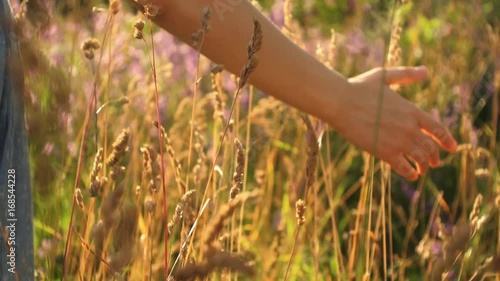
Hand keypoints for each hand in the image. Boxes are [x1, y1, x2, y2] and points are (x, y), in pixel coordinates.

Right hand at [332, 66, 456, 180]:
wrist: (340, 102)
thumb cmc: (359, 88)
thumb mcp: (384, 76)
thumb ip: (406, 74)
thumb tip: (426, 71)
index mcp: (411, 110)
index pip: (437, 129)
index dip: (447, 140)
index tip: (452, 148)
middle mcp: (409, 127)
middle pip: (430, 147)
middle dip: (435, 157)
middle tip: (434, 163)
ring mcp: (398, 141)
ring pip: (420, 159)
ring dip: (424, 166)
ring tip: (422, 170)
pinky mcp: (384, 152)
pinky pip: (404, 167)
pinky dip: (410, 173)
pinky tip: (411, 175)